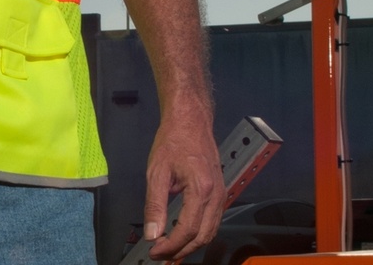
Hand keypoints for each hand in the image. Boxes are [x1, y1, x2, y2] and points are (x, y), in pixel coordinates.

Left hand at [143, 109, 223, 261]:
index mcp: (201, 189)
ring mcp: (221, 194)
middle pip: (202, 236)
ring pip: (210, 231)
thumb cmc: (173, 140)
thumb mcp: (157, 171)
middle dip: (181, 250)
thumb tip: (152, 232)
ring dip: (191, 244)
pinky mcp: (220, 192)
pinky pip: (213, 221)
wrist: (190, 120)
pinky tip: (183, 233)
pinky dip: (199, 232)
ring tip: (170, 248)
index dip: (171, 245)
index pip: (188, 230)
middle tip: (160, 254)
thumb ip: (154, 204)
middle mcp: (216, 195)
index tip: (155, 251)